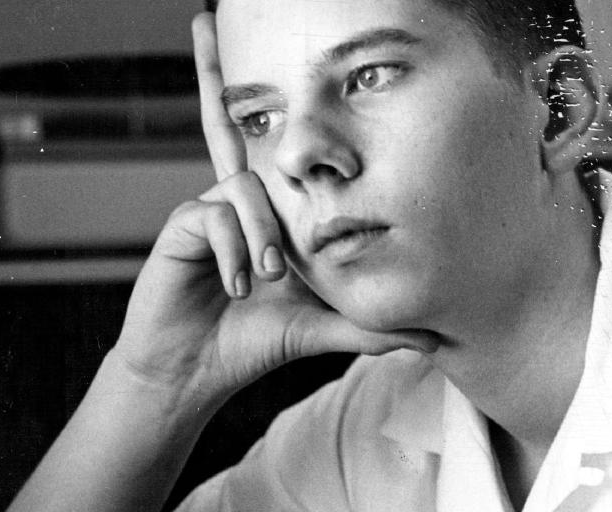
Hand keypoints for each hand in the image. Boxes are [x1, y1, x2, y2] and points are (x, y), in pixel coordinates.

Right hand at [112, 13, 436, 403]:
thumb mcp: (318, 328)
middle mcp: (236, 201)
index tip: (288, 59)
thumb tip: (430, 337)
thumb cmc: (249, 344)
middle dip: (218, 71)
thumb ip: (366, 325)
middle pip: (230, 124)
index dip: (277, 106)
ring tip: (267, 282)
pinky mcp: (180, 228)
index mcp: (267, 214)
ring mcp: (206, 211)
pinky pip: (214, 214)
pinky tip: (239, 287)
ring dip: (262, 233)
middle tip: (205, 13)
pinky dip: (234, 249)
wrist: (192, 376)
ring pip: (244, 185)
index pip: (275, 150)